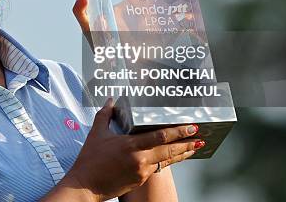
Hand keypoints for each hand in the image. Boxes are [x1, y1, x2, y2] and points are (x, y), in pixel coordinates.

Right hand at [66, 99, 202, 201]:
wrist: (85, 186)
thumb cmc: (89, 159)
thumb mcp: (96, 133)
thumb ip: (105, 114)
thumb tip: (111, 100)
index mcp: (130, 145)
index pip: (160, 137)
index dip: (178, 132)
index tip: (191, 127)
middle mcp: (140, 159)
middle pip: (169, 150)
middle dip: (186, 143)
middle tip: (199, 137)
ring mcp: (141, 172)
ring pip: (166, 161)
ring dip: (181, 154)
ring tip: (194, 148)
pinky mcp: (139, 181)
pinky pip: (156, 169)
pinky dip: (166, 161)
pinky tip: (171, 157)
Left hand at [73, 0, 200, 38]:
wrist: (120, 69)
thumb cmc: (104, 46)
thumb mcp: (89, 28)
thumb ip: (81, 11)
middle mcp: (150, 6)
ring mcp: (161, 19)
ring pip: (180, 5)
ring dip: (187, 4)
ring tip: (190, 6)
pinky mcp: (170, 34)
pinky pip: (184, 24)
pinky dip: (190, 21)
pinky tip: (192, 21)